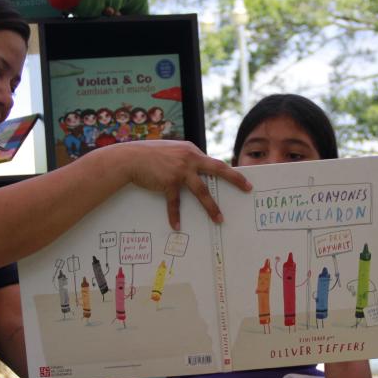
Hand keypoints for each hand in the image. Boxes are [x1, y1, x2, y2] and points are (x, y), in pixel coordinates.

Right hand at [114, 140, 251, 229]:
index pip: (214, 163)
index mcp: (192, 151)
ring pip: (201, 191)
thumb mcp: (172, 152)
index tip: (241, 179)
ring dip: (211, 207)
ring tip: (219, 219)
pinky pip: (175, 203)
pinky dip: (175, 215)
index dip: (228, 172)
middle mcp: (189, 158)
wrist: (130, 157)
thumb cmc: (150, 155)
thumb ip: (185, 159)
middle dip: (235, 179)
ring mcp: (180, 170)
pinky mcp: (168, 181)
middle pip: (217, 169)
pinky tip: (176, 226)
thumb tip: (196, 170)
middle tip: (247, 188)